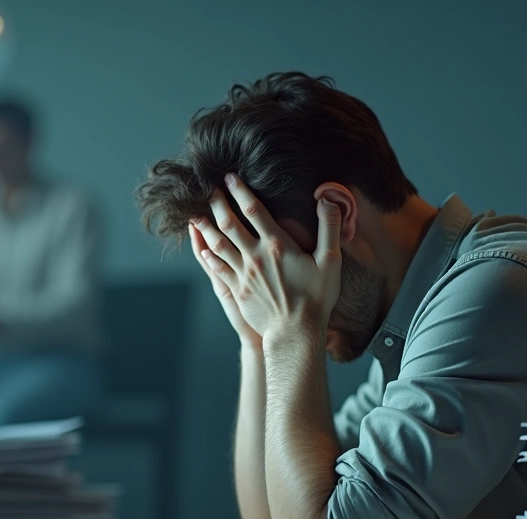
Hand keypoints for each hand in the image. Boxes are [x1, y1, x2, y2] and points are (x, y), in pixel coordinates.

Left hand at [192, 174, 341, 341]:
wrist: (295, 333)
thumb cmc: (317, 298)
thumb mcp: (330, 260)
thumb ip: (329, 227)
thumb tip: (327, 198)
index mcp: (277, 244)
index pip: (254, 209)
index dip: (240, 191)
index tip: (230, 177)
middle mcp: (255, 256)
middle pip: (230, 223)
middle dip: (218, 204)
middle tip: (207, 190)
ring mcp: (243, 274)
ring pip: (218, 244)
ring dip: (206, 227)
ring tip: (195, 215)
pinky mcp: (237, 290)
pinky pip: (218, 268)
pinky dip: (208, 255)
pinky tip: (203, 248)